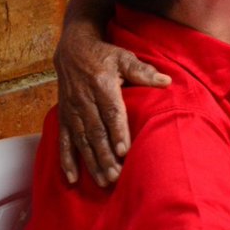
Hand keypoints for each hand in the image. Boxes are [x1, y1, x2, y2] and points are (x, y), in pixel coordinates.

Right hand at [53, 0, 170, 185]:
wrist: (72, 49)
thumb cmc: (104, 54)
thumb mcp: (124, 57)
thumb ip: (143, 71)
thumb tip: (166, 81)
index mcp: (101, 84)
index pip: (111, 112)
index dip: (117, 132)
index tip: (124, 152)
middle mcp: (84, 99)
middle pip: (96, 131)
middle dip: (105, 155)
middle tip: (116, 176)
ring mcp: (71, 110)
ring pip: (81, 140)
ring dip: (91, 162)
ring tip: (103, 181)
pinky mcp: (63, 117)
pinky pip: (63, 141)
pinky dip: (67, 161)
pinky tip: (73, 178)